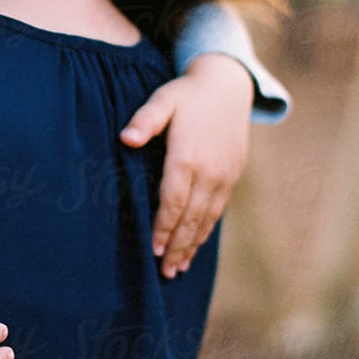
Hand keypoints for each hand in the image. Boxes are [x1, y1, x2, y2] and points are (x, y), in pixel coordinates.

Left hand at [120, 53, 252, 278]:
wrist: (227, 86)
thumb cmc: (186, 94)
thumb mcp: (163, 100)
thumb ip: (144, 120)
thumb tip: (125, 139)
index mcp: (188, 156)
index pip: (173, 201)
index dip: (163, 227)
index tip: (152, 248)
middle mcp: (210, 171)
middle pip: (191, 217)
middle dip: (178, 246)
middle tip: (164, 272)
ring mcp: (225, 175)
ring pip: (207, 218)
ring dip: (193, 245)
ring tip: (177, 268)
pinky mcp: (233, 175)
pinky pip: (218, 210)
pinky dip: (206, 230)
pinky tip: (196, 245)